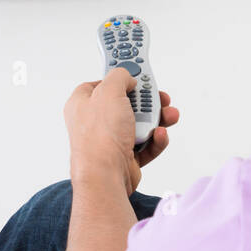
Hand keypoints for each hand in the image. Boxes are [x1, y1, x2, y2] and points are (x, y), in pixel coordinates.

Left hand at [64, 69, 178, 195]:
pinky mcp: (124, 157)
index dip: (119, 78)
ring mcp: (110, 140)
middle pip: (126, 103)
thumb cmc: (100, 137)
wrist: (105, 175)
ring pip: (139, 124)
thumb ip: (119, 77)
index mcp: (83, 104)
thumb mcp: (109, 91)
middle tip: (158, 97)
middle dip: (147, 101)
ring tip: (167, 117)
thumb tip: (128, 78)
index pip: (101, 84)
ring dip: (156, 119)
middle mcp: (95, 122)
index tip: (136, 74)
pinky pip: (145, 144)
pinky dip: (155, 139)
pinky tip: (158, 135)